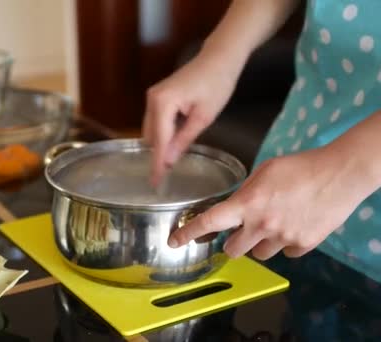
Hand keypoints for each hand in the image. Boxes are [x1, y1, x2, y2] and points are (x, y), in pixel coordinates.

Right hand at [142, 52, 241, 185]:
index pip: (159, 140)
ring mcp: (153, 97)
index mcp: (163, 103)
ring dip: (160, 145)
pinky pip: (155, 122)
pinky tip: (173, 144)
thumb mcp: (204, 117)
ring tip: (169, 165)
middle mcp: (152, 99)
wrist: (219, 58)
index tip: (156, 183)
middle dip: (157, 156)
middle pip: (151, 136)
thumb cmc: (217, 84)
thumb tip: (169, 161)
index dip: (158, 163)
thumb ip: (184, 139)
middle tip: (163, 179)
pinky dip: (162, 135)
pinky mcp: (157, 97)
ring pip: (151, 130)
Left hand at [167, 147, 367, 259]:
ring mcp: (283, 238)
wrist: (341, 173)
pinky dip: (286, 244)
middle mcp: (262, 224)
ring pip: (259, 254)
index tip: (175, 241)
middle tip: (244, 229)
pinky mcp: (303, 245)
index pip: (210, 222)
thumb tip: (236, 205)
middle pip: (232, 250)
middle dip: (234, 241)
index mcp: (248, 203)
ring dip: (260, 243)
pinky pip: (285, 253)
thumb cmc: (302, 166)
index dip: (188, 233)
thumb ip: (246, 191)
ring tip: (275, 223)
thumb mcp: (265, 171)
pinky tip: (294, 225)